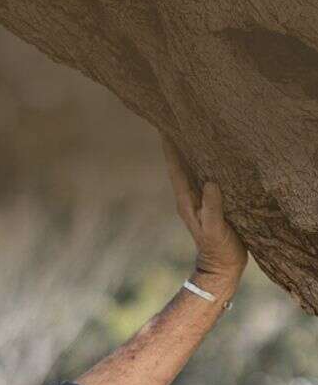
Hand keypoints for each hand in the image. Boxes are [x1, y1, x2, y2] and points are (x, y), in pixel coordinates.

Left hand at [161, 133, 247, 283]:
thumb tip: (210, 182)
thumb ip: (213, 208)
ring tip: (187, 125)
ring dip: (187, 148)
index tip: (164, 125)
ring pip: (190, 167)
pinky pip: (202, 175)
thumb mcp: (217, 229)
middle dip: (176, 141)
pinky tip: (207, 150)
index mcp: (187, 200)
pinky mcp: (209, 202)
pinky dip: (202, 160)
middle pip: (180, 164)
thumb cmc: (219, 249)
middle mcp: (189, 196)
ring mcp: (198, 199)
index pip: (176, 168)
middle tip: (171, 116)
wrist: (220, 268)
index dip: (171, 147)